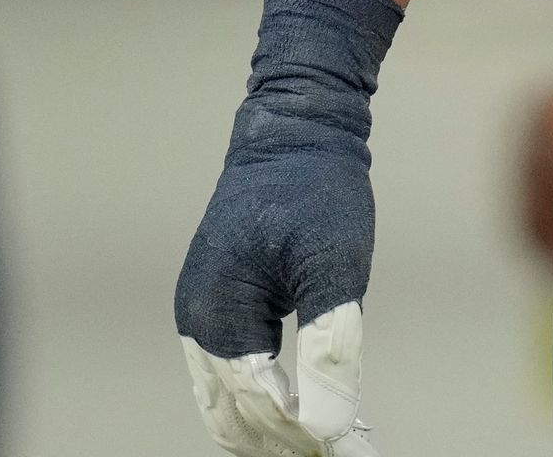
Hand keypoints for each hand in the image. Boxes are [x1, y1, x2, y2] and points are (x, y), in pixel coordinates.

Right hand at [176, 0, 401, 456]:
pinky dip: (274, 404)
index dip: (305, 435)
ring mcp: (204, 317)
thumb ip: (330, 350)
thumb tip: (329, 427)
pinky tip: (322, 416)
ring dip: (279, 431)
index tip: (354, 450)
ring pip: (232, 405)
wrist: (296, 128)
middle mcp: (198, 324)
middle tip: (349, 451)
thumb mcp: (336, 267)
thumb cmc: (318, 190)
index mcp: (216, 315)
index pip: (258, 405)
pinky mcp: (222, 310)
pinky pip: (239, 378)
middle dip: (287, 442)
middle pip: (236, 417)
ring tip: (340, 443)